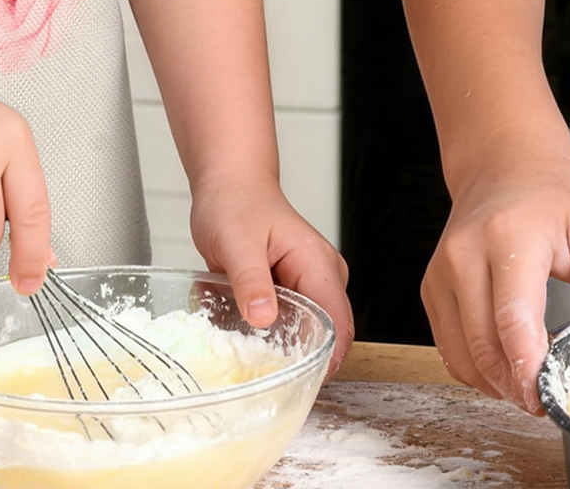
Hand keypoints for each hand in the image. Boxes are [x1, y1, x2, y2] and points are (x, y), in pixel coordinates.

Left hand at [189, 176, 353, 372]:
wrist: (230, 186)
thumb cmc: (235, 204)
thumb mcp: (237, 241)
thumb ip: (252, 280)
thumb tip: (264, 318)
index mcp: (318, 263)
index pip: (339, 323)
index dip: (325, 359)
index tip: (296, 384)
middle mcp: (323, 275)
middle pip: (326, 334)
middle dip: (296, 358)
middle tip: (257, 372)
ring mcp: (310, 284)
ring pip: (305, 332)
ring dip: (278, 346)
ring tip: (242, 347)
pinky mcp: (295, 290)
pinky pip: (289, 323)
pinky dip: (266, 332)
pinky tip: (240, 328)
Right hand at [422, 145, 569, 415]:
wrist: (503, 161)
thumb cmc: (550, 191)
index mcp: (509, 238)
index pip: (513, 319)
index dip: (529, 369)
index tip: (549, 397)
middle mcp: (465, 255)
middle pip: (483, 344)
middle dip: (514, 385)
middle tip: (544, 400)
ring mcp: (443, 270)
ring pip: (460, 353)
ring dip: (493, 383)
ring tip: (526, 387)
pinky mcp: (432, 285)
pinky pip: (447, 344)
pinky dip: (473, 367)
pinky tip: (501, 367)